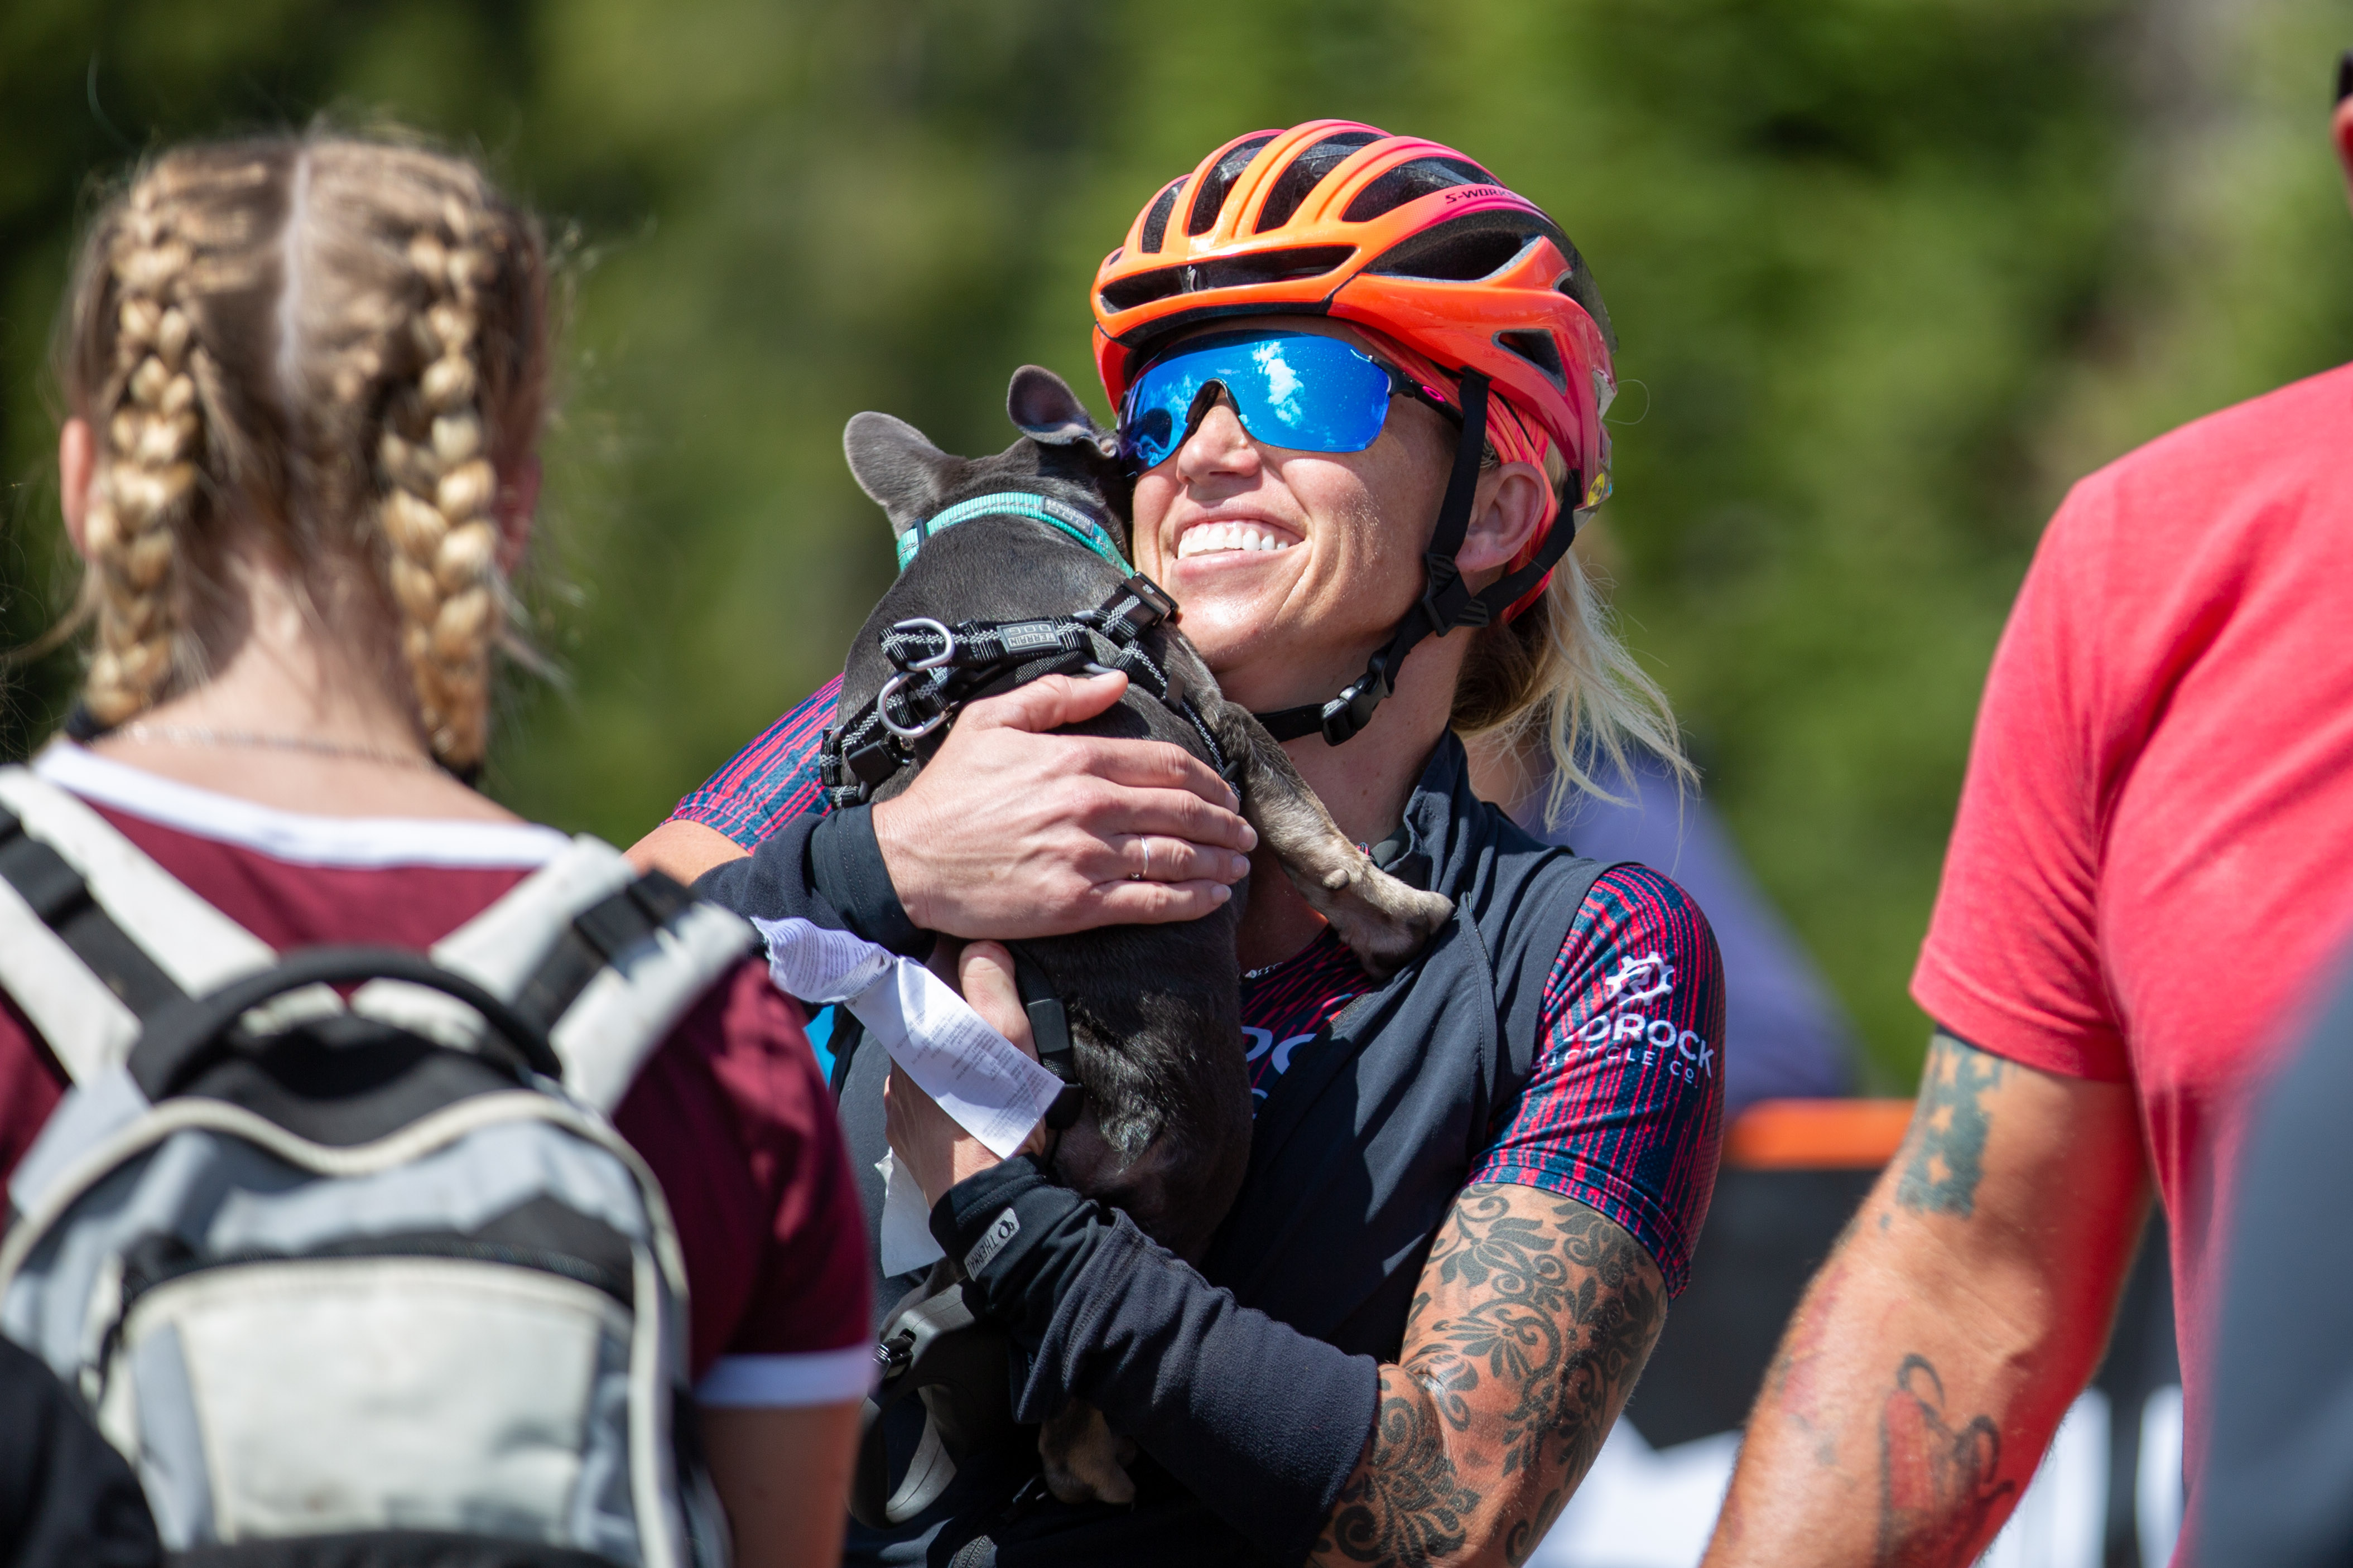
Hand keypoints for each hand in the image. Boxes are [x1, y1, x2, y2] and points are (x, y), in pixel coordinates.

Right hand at [870, 672, 1254, 939]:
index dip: (1207, 779)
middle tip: (1245, 832)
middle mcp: (1089, 806)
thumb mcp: (993, 719)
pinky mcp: (1076, 905)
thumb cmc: (949, 791)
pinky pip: (1152, 902)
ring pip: (1176, 857)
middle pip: (1182, 811)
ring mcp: (1085, 858)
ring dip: (1220, 861)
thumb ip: (1059, 694)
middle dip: (1226, 822)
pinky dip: (1193, 900)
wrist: (908, 861)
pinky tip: (1214, 898)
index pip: (1166, 764)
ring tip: (1239, 865)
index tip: (1224, 791)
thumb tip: (1114, 681)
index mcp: (1076, 759)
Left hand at [885, 941, 1051, 1206]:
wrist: (990, 1197)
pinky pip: (917, 1104)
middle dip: (949, 1019)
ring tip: (981, 1071)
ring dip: (943, 1060)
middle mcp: (896, 1068)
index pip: (924, 981)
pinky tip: (965, 1106)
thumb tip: (978, 947)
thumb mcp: (1010, 1038)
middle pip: (922, 1025)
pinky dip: (938, 1099)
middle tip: (989, 1026)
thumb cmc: (1002, 1113)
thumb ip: (991, 985)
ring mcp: (897, 1106)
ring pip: (919, 1066)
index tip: (978, 969)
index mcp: (915, 1035)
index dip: (952, 969)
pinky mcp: (904, 1138)